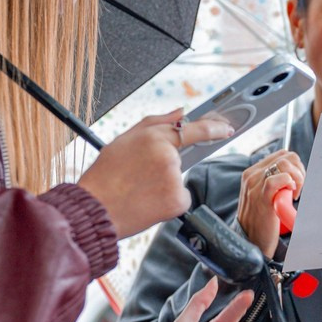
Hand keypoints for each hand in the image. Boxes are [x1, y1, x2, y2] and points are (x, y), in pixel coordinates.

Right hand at [78, 108, 234, 238]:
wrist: (95, 209)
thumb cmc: (106, 175)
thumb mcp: (124, 140)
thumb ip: (157, 122)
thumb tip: (181, 112)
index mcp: (155, 138)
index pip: (193, 129)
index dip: (213, 128)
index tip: (226, 128)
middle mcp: (168, 157)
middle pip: (179, 160)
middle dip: (164, 167)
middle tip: (139, 176)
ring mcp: (175, 180)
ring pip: (179, 180)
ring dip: (164, 185)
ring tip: (138, 189)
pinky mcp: (178, 201)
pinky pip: (180, 198)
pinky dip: (167, 202)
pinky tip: (147, 202)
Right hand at [237, 149, 304, 255]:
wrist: (250, 240)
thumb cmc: (261, 219)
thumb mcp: (263, 195)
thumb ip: (273, 181)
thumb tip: (293, 172)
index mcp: (252, 173)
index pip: (281, 155)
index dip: (295, 166)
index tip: (297, 182)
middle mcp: (252, 176)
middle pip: (285, 157)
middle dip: (299, 171)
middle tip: (298, 189)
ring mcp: (255, 186)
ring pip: (283, 164)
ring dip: (297, 178)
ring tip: (293, 194)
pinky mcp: (261, 198)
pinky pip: (277, 179)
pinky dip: (290, 183)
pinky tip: (290, 195)